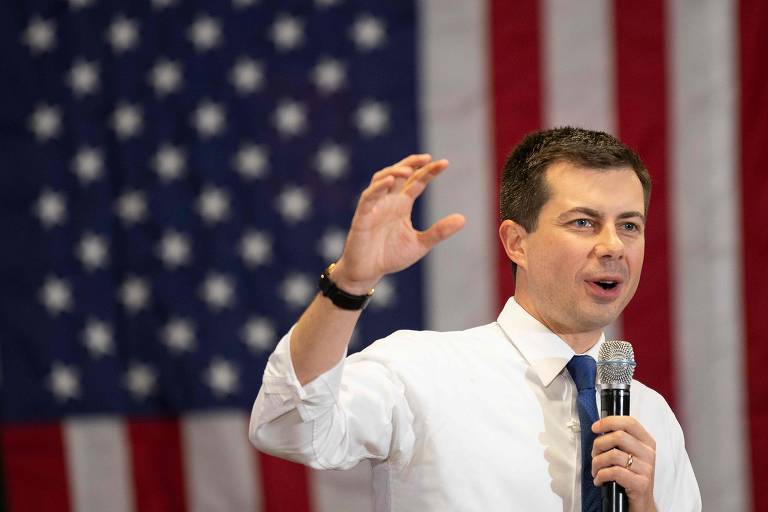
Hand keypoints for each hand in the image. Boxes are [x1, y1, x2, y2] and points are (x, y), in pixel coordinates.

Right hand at [331, 154, 464, 292]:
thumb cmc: (390, 256)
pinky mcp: (362, 216)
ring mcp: (374, 206)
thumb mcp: (420, 244)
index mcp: (402, 205)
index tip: (445, 163)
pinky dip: (377, 188)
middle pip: (399, 174)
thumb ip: (439, 232)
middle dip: (411, 163)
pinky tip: (389, 182)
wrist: (367, 272)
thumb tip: (463, 218)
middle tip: (426, 158)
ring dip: (393, 171)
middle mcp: (389, 201)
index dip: (429, 171)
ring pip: (381, 179)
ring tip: (408, 170)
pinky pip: (368, 197)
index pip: (417, 181)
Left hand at [591, 416, 656, 511]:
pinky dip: (600, 476)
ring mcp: (646, 468)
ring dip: (597, 463)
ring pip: (613, 455)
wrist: (642, 504)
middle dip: (599, 444)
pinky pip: (614, 472)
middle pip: (618, 436)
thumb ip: (618, 440)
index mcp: (646, 442)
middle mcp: (648, 453)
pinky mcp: (641, 483)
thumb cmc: (630, 476)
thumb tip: (599, 429)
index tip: (595, 428)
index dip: (609, 422)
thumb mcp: (628, 454)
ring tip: (596, 470)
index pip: (629, 422)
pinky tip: (599, 480)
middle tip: (594, 455)